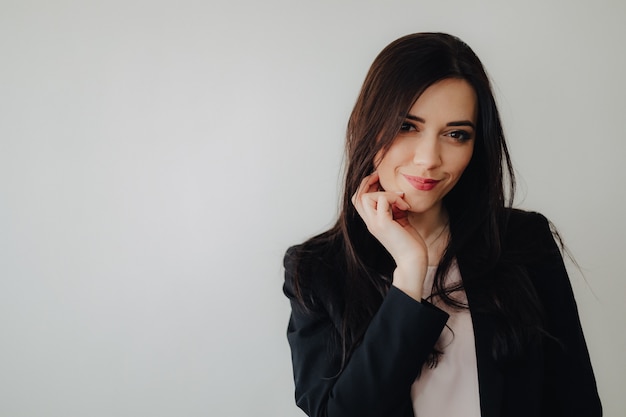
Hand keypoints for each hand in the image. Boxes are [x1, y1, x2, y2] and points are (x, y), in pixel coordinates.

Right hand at [351, 172, 427, 299]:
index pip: (358, 200)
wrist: (413, 261)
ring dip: (385, 192)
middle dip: (367, 182)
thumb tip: (396, 194)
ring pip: (365, 197)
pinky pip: (381, 199)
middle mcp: (370, 222)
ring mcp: (374, 223)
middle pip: (356, 197)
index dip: (366, 186)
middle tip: (381, 177)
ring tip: (401, 200)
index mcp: (372, 222)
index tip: (380, 180)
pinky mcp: (383, 223)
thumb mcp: (400, 220)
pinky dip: (394, 198)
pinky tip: (405, 207)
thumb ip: (394, 208)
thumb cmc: (410, 243)